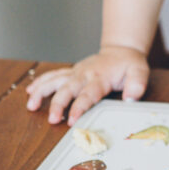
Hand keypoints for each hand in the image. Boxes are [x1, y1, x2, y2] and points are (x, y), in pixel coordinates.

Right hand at [25, 45, 148, 125]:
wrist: (121, 50)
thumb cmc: (129, 64)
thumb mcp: (139, 72)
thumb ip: (136, 84)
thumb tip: (131, 98)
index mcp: (100, 77)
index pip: (88, 94)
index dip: (79, 107)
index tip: (72, 119)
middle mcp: (84, 74)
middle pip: (68, 89)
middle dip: (58, 104)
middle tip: (52, 119)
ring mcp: (76, 72)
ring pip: (55, 80)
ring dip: (42, 92)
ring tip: (31, 105)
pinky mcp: (71, 72)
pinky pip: (53, 75)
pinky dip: (40, 82)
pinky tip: (29, 91)